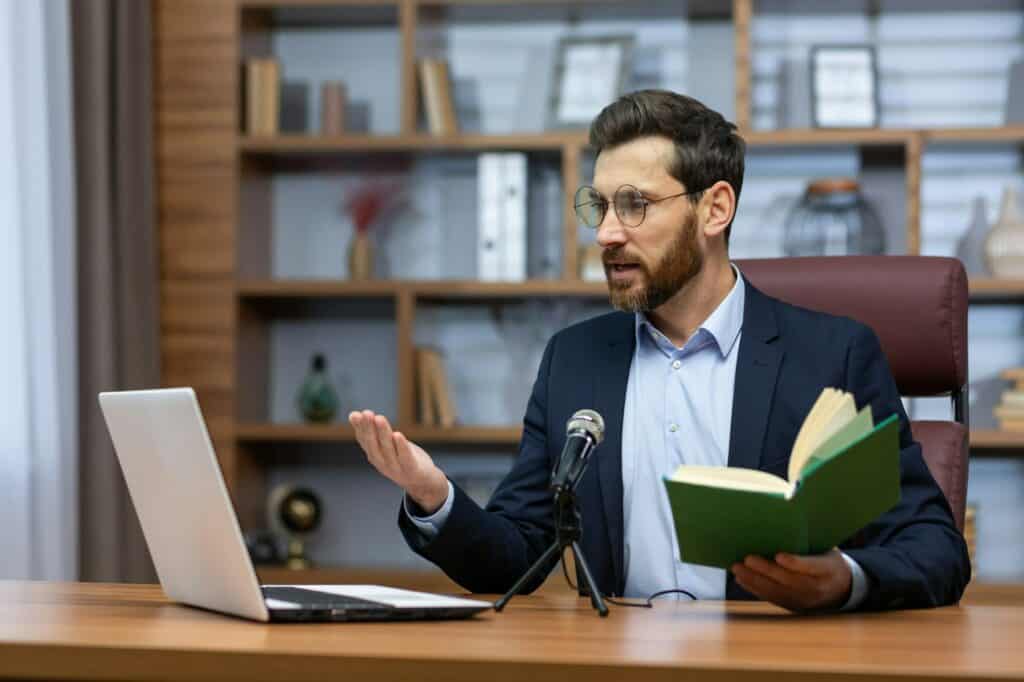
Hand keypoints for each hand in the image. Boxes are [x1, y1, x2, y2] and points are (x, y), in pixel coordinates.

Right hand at [349, 410, 448, 513]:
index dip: (359, 428)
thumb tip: (354, 414)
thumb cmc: (402, 458)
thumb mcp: (386, 445)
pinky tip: (397, 435)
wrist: (422, 483)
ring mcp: (396, 468)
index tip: (355, 415)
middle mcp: (382, 462)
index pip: (364, 441)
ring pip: (388, 449)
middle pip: (374, 445)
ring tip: (379, 418)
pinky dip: (401, 447)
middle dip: (369, 429)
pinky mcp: (411, 470)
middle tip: (366, 413)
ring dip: (383, 433)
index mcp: (374, 456)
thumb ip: (373, 432)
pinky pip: (405, 457)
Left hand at [731, 549, 851, 612]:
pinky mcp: (794, 606)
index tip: (778, 555)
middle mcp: (818, 588)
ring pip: (778, 592)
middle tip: (747, 559)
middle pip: (790, 581)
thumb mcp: (827, 548)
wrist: (842, 588)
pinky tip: (742, 579)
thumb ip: (809, 541)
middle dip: (766, 571)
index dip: (795, 563)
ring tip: (737, 569)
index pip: (812, 567)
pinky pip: (773, 599)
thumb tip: (782, 521)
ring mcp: (806, 600)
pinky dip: (755, 589)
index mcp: (830, 569)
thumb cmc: (828, 559)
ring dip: (754, 581)